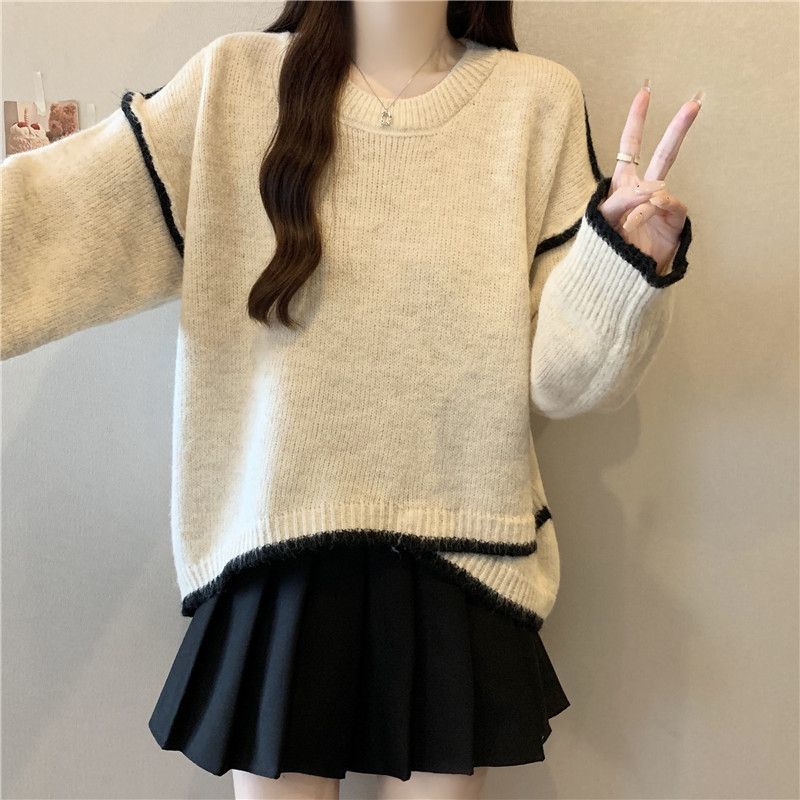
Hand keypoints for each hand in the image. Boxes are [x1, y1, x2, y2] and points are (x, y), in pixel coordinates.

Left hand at [597, 80, 702, 275]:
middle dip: (678, 129)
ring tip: (626, 226)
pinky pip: (666, 204)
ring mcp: (662, 205)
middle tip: (694, 103)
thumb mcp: (600, 218)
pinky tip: (636, 225)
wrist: (616, 277)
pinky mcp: (674, 221)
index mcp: (622, 184)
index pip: (630, 147)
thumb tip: (652, 190)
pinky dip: (648, 212)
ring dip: (638, 202)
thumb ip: (620, 199)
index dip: (637, 120)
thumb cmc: (604, 248)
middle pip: (663, 153)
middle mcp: (644, 191)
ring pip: (661, 183)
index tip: (645, 91)